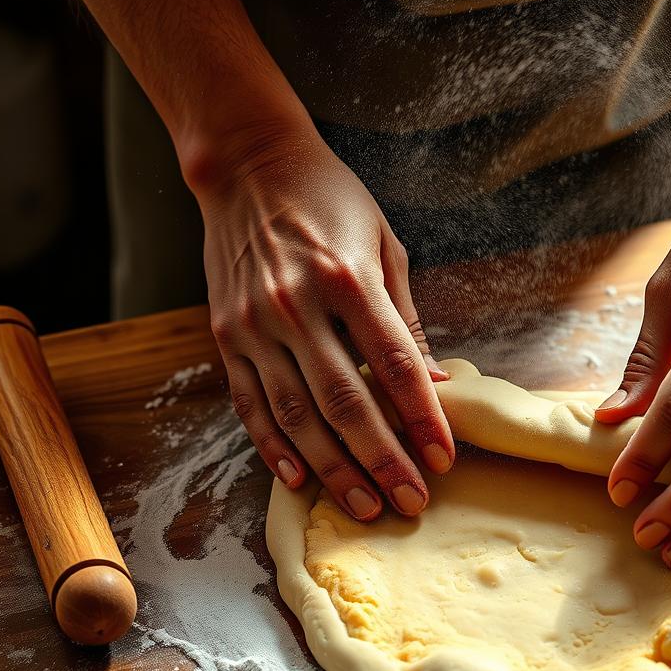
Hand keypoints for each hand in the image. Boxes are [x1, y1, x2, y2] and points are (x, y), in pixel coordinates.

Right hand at [196, 121, 453, 519]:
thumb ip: (407, 319)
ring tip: (365, 505)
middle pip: (346, 402)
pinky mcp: (226, 335)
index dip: (421, 417)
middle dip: (383, 459)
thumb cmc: (330, 201)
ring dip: (333, 467)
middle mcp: (297, 305)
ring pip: (297, 414)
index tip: (444, 457)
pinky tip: (298, 479)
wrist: (247, 165)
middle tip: (411, 501)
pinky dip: (273, 446)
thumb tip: (437, 383)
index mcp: (347, 279)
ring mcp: (255, 324)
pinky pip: (249, 403)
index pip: (394, 364)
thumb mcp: (384, 246)